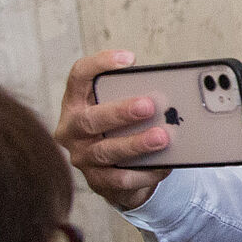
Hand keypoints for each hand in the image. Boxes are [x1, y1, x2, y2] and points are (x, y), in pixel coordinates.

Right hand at [54, 51, 172, 209]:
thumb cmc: (120, 129)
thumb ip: (136, 97)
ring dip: (136, 144)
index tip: (129, 59)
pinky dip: (145, 173)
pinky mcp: (97, 182)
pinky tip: (164, 165)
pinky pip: (121, 179)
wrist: (114, 173)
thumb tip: (170, 98)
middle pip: (90, 119)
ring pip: (106, 151)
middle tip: (148, 105)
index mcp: (76, 102)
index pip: (78, 76)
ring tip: (162, 137)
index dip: (99, 64)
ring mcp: (82, 157)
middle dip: (120, 112)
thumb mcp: (122, 109)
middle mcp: (72, 129)